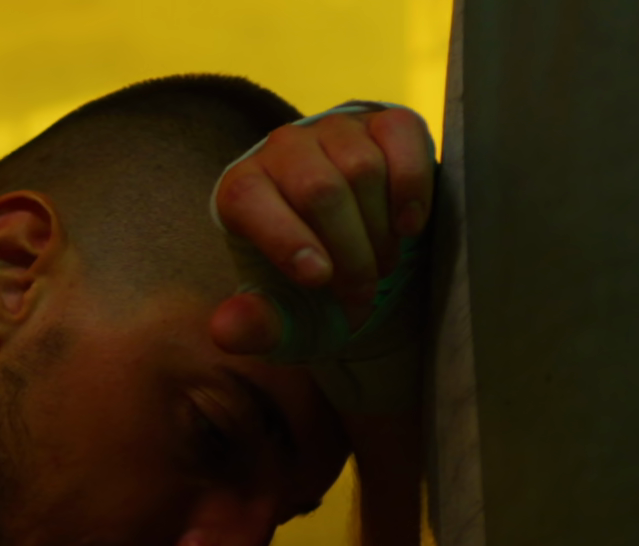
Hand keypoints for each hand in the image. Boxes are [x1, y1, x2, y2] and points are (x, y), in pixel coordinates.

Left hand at [210, 106, 435, 350]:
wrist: (360, 249)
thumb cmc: (310, 282)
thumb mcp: (282, 315)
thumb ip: (254, 325)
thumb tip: (226, 331)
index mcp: (241, 189)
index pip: (248, 199)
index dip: (285, 239)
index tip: (320, 280)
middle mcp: (282, 148)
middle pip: (318, 191)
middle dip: (349, 252)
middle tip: (363, 291)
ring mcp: (335, 129)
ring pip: (362, 168)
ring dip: (381, 230)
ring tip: (382, 263)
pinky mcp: (383, 121)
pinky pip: (400, 139)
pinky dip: (412, 188)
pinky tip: (409, 226)